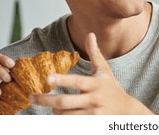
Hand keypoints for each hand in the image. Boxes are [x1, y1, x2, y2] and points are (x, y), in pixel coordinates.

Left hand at [28, 33, 152, 114]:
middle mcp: (93, 99)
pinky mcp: (91, 124)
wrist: (126, 111)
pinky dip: (61, 119)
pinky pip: (71, 124)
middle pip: (65, 101)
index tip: (47, 78)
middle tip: (32, 97)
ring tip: (49, 105)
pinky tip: (57, 114)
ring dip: (53, 110)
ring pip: (65, 114)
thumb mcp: (104, 70)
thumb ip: (95, 53)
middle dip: (46, 100)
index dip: (61, 80)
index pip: (76, 81)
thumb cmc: (111, 88)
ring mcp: (92, 114)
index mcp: (95, 84)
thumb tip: (90, 34)